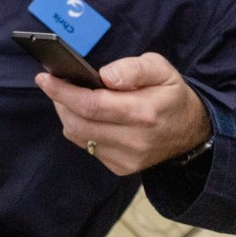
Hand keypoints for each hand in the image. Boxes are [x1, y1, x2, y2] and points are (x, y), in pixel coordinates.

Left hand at [33, 52, 211, 175]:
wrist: (190, 131)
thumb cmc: (170, 94)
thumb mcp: (160, 69)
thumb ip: (132, 68)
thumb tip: (105, 76)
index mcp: (143, 113)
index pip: (91, 105)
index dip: (63, 92)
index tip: (44, 78)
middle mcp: (134, 141)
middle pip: (78, 123)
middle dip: (60, 101)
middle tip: (53, 82)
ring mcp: (127, 159)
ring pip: (78, 135)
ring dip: (67, 114)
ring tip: (68, 95)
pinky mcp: (121, 167)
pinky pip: (87, 146)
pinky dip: (80, 128)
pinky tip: (87, 114)